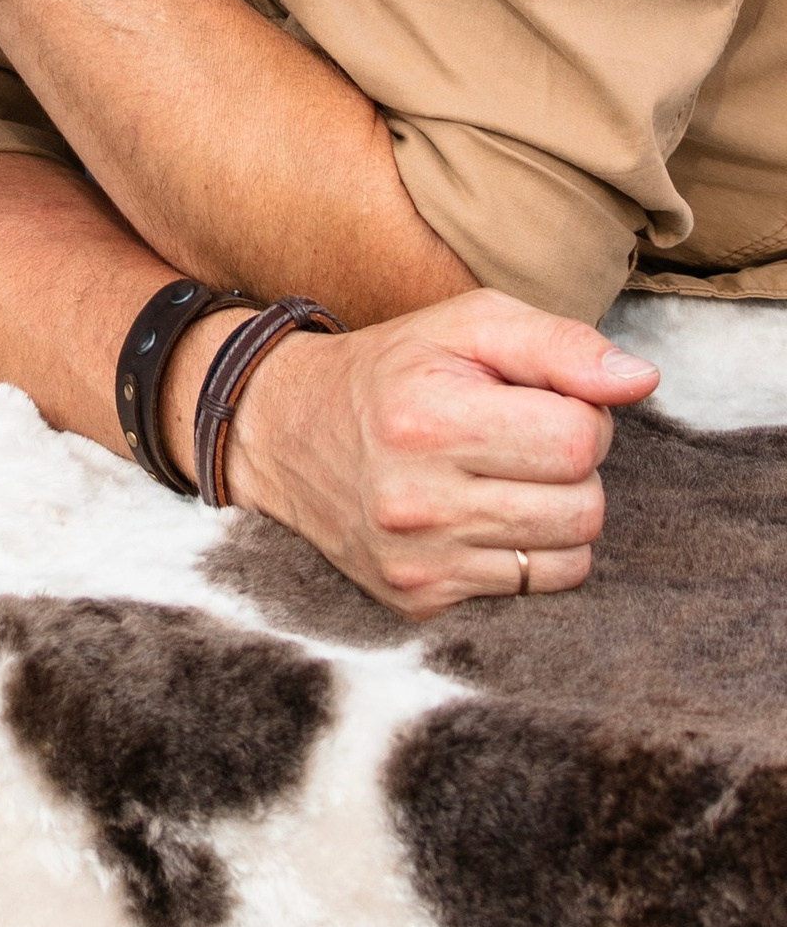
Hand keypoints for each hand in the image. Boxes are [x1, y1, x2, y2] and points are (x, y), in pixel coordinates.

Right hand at [227, 289, 658, 615]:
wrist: (284, 431)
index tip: (537, 400)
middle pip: (585, 506)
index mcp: (428, 419)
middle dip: (573, 466)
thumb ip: (560, 344)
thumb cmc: (394, 369)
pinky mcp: (419, 600)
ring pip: (571, 555)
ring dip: (558, 512)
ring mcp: (416, 560)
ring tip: (506, 476)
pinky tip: (484, 517)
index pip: (581, 439)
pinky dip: (529, 553)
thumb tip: (642, 380)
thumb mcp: (467, 325)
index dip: (580, 413)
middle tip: (521, 439)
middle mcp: (417, 500)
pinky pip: (533, 590)